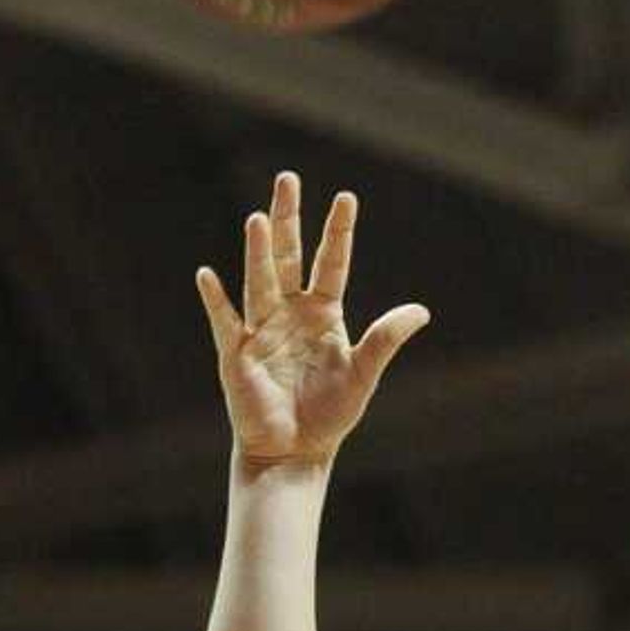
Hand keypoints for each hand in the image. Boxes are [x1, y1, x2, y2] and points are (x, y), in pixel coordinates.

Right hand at [196, 171, 429, 472]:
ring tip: (257, 217)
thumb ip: (386, 339)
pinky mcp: (237, 354)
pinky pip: (225, 321)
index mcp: (323, 313)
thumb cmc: (330, 415)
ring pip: (260, 281)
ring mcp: (262, 330)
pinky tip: (207, 276)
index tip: (346, 197)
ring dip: (258, 251)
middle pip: (288, 256)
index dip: (338, 231)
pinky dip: (216, 300)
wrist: (294, 452)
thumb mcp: (363, 374)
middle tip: (286, 178)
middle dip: (287, 219)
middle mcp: (290, 313)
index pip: (331, 263)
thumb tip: (422, 310)